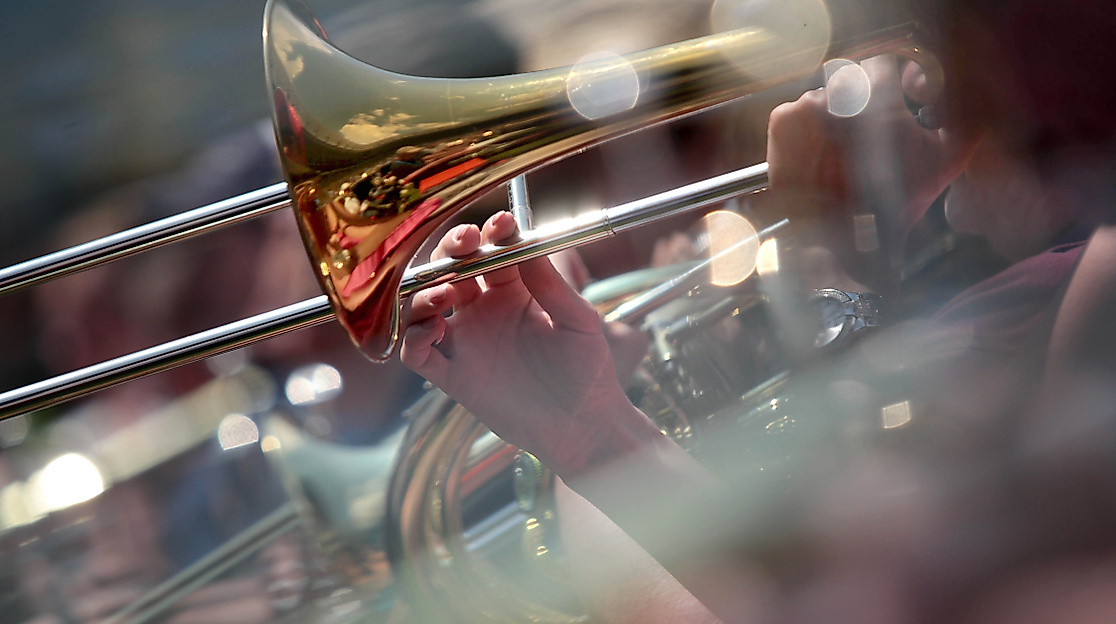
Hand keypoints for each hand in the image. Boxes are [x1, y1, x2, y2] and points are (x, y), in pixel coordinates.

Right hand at [400, 211, 640, 473]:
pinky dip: (413, 338)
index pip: (491, 249)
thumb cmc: (588, 370)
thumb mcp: (579, 321)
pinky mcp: (454, 376)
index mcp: (515, 290)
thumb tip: (526, 243)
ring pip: (423, 305)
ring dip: (425, 291)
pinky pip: (417, 353)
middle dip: (452, 249)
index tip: (502, 224)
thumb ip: (551, 284)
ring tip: (445, 293)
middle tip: (464, 244)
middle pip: (450, 267)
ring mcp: (467, 342)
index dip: (492, 232)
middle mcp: (484, 310)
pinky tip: (432, 331)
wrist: (584, 425)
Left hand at [766, 55, 978, 234]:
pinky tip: (819, 155)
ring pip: (824, 96)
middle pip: (852, 80)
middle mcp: (837, 97)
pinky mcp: (781, 122)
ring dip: (835, 117)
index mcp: (877, 99)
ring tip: (843, 153)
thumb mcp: (947, 158)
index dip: (892, 83)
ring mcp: (804, 108)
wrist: (842, 240)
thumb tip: (948, 87)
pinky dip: (807, 128)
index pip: (882, 64)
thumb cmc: (893, 204)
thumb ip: (964, 113)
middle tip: (869, 139)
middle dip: (863, 104)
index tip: (895, 104)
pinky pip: (797, 110)